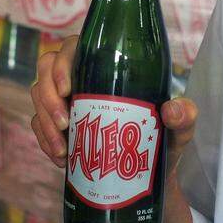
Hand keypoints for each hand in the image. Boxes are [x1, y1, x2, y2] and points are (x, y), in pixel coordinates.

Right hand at [30, 36, 199, 181]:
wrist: (149, 175)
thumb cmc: (164, 139)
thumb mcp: (179, 128)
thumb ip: (184, 116)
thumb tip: (171, 110)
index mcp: (108, 66)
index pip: (73, 47)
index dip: (62, 63)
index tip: (68, 89)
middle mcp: (83, 78)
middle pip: (46, 68)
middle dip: (48, 97)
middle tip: (65, 123)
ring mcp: (67, 100)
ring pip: (38, 96)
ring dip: (44, 122)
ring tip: (63, 149)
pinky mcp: (58, 126)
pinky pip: (38, 125)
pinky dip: (45, 141)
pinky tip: (61, 158)